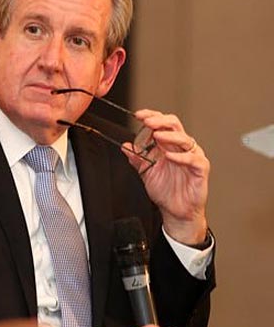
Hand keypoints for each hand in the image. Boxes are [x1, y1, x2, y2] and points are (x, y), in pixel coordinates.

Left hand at [123, 109, 209, 243]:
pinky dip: (182, 156)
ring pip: (185, 139)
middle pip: (174, 125)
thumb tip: (125, 146)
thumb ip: (136, 158)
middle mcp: (181, 147)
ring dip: (170, 136)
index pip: (162, 123)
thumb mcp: (145, 172)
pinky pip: (194, 159)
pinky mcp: (201, 169)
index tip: (139, 115)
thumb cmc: (165, 190)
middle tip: (147, 122)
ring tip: (157, 136)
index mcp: (168, 145)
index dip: (151, 116)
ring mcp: (192, 157)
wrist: (175, 211)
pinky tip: (170, 156)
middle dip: (160, 121)